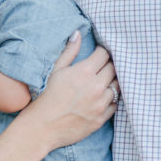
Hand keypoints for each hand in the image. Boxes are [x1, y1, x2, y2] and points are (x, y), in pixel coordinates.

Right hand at [26, 37, 117, 151]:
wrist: (42, 127)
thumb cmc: (47, 96)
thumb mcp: (56, 70)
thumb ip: (69, 51)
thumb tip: (78, 34)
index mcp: (84, 72)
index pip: (105, 54)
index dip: (102, 53)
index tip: (98, 55)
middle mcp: (96, 87)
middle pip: (114, 69)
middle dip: (109, 66)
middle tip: (102, 68)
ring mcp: (100, 104)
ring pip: (118, 87)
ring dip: (112, 83)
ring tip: (102, 83)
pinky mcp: (101, 119)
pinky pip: (116, 105)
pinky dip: (111, 100)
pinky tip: (102, 98)